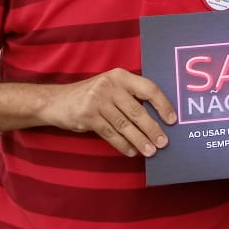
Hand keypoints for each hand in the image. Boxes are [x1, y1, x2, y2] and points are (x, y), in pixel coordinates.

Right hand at [40, 68, 175, 157]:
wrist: (56, 101)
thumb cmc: (91, 95)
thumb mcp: (111, 87)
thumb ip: (130, 95)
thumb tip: (158, 116)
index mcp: (121, 76)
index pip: (148, 88)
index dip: (163, 104)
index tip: (172, 120)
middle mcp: (110, 86)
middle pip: (137, 110)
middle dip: (152, 129)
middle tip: (163, 142)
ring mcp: (97, 100)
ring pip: (124, 125)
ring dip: (139, 140)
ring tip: (151, 151)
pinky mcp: (87, 116)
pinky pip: (110, 133)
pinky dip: (123, 144)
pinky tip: (132, 151)